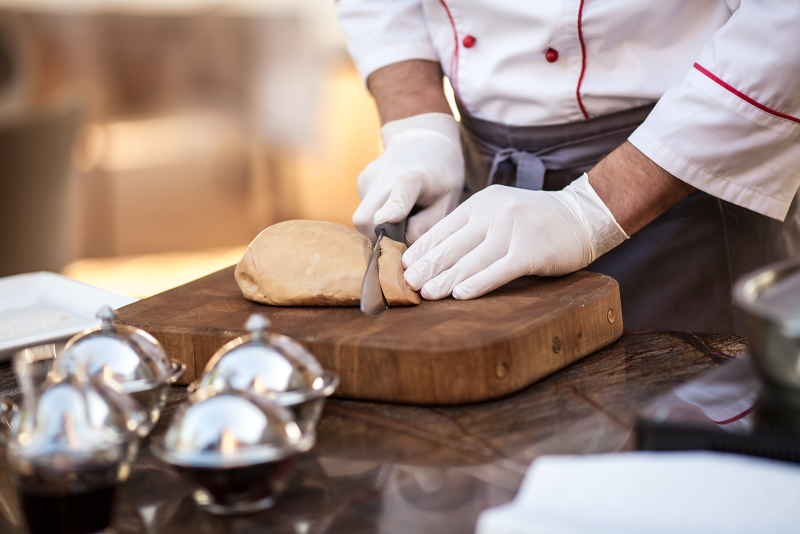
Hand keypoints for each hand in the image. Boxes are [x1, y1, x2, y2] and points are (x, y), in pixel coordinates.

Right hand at [352, 113, 463, 242]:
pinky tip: (395, 204)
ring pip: (364, 217)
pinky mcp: (362, 179)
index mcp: (412, 178)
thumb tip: (402, 242)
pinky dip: (378, 214)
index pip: (397, 196)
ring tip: (404, 213)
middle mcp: (384, 174)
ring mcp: (369, 175)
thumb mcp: (448, 201)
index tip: (385, 221)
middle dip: (377, 236)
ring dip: (381, 224)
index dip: (390, 212)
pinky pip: (365, 208)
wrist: (426, 139)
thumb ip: (427, 225)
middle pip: (364, 218)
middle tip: (400, 238)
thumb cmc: (441, 175)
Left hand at [402, 174, 628, 299]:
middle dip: (427, 267)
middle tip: (407, 284)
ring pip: (471, 260)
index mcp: (481, 204)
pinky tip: (460, 296)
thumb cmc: (536, 220)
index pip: (443, 229)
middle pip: (452, 245)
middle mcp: (494, 213)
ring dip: (445, 279)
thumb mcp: (500, 212)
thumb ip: (473, 228)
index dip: (422, 250)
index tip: (403, 267)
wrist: (583, 216)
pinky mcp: (530, 251)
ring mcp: (512, 230)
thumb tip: (438, 256)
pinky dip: (477, 284)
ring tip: (427, 294)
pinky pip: (498, 271)